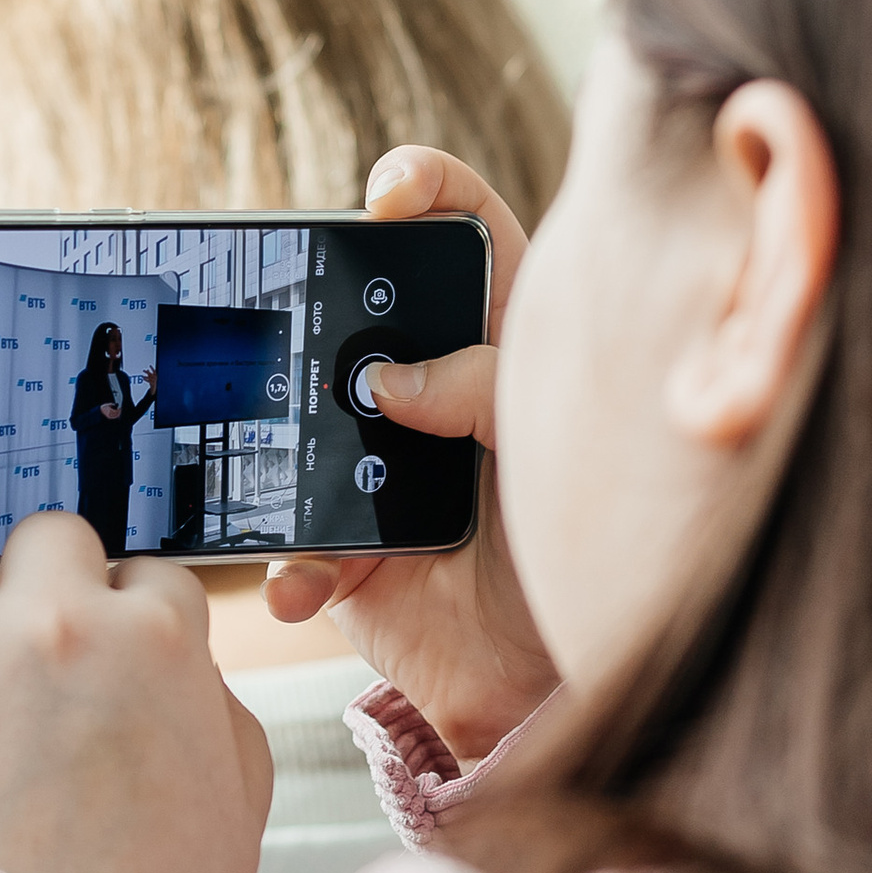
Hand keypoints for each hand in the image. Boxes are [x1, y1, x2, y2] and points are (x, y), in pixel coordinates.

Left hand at [0, 341, 271, 872]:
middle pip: (50, 534)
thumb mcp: (237, 799)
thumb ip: (212, 707)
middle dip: (44, 560)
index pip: (148, 576)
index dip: (132, 604)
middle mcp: (56, 618)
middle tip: (26, 613)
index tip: (115, 628)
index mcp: (161, 643)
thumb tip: (180, 669)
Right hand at [263, 148, 560, 769]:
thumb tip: (386, 383)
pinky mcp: (345, 556)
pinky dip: (292, 568)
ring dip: (282, 444)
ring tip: (296, 466)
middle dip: (317, 305)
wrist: (563, 683)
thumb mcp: (558, 442)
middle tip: (299, 302)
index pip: (466, 232)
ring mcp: (377, 471)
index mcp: (500, 340)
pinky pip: (292, 550)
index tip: (393, 193)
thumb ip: (486, 390)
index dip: (428, 190)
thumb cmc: (589, 543)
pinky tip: (305, 582)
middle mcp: (432, 392)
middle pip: (358, 316)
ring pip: (301, 427)